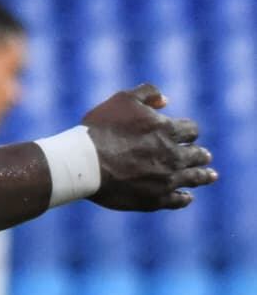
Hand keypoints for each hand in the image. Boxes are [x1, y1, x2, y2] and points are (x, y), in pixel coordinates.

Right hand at [83, 84, 216, 210]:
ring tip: (209, 176)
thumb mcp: (122, 99)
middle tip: (204, 156)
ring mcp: (165, 179)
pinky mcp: (154, 199)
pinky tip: (187, 197)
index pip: (191, 130)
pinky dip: (184, 198)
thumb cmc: (100, 129)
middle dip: (200, 154)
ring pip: (194, 178)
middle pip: (197, 155)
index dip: (189, 132)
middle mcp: (172, 155)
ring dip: (203, 176)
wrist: (85, 162)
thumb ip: (147, 93)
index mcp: (167, 130)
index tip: (187, 135)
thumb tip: (166, 100)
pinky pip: (177, 201)